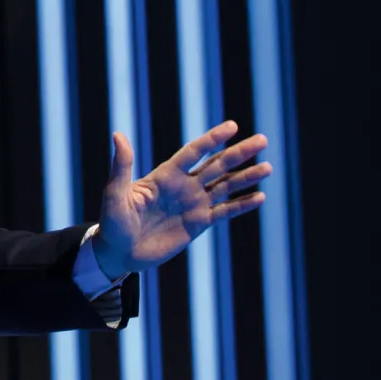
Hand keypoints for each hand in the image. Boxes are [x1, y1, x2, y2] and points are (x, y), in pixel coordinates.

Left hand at [91, 121, 270, 277]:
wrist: (119, 252)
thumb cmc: (113, 221)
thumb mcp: (116, 193)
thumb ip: (122, 165)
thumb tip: (118, 135)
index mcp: (166, 175)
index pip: (194, 152)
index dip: (213, 139)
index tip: (233, 126)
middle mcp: (184, 186)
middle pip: (217, 165)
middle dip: (239, 153)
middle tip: (263, 140)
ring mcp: (193, 204)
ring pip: (225, 186)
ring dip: (246, 177)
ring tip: (267, 167)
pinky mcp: (198, 224)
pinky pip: (224, 212)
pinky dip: (242, 205)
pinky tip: (259, 197)